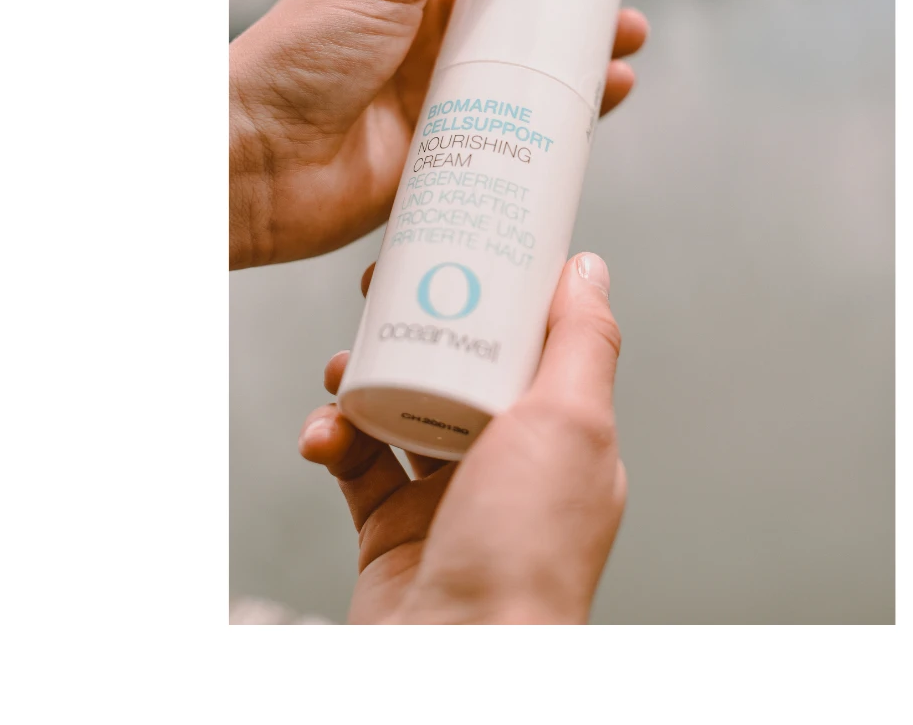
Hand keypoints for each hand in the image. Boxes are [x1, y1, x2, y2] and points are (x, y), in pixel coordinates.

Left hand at [230, 0, 648, 267]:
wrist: (253, 163)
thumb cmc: (301, 56)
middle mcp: (428, 34)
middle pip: (520, 7)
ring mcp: (440, 94)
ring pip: (528, 68)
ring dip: (581, 55)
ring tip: (628, 42)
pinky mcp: (449, 150)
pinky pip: (518, 129)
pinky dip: (564, 115)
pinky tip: (604, 102)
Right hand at [299, 252, 625, 623]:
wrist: (454, 663)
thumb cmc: (524, 557)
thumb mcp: (571, 423)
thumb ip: (583, 341)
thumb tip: (587, 268)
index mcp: (563, 433)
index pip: (530, 341)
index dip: (494, 290)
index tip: (457, 250)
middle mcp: (510, 462)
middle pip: (459, 365)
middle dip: (416, 325)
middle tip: (380, 291)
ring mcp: (450, 494)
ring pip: (401, 407)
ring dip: (363, 380)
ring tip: (343, 369)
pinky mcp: (393, 526)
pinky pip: (358, 461)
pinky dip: (334, 439)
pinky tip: (325, 434)